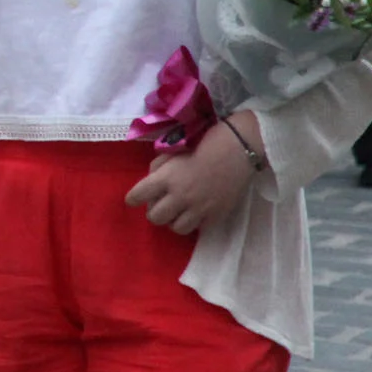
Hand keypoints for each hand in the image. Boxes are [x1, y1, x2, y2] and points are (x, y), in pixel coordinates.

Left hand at [122, 115, 259, 234]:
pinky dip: (195, 222)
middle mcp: (179, 197)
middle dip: (154, 211)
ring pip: (175, 228)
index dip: (133, 198)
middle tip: (161, 204)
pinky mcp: (216, 215)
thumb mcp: (174, 150)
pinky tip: (197, 212)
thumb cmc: (204, 143)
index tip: (134, 199)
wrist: (238, 149)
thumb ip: (158, 167)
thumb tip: (151, 180)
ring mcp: (199, 209)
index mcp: (166, 178)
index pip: (137, 196)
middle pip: (154, 218)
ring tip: (179, 211)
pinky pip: (199, 229)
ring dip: (174, 220)